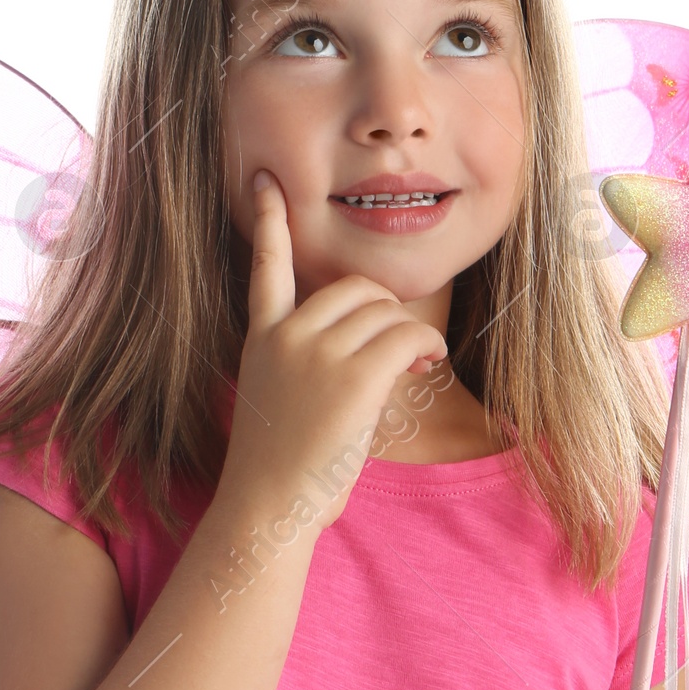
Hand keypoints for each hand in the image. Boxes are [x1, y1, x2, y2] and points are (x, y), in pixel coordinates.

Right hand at [219, 169, 448, 532]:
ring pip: (386, 311)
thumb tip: (374, 351)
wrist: (265, 509)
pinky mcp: (353, 377)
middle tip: (400, 351)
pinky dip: (427, 346)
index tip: (264, 180)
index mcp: (261, 337)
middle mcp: (286, 335)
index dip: (267, 221)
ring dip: (410, 335)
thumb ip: (310, 360)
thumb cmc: (280, 469)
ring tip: (413, 366)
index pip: (265, 265)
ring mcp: (316, 353)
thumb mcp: (281, 400)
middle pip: (356, 288)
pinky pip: (408, 335)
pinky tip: (424, 367)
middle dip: (386, 313)